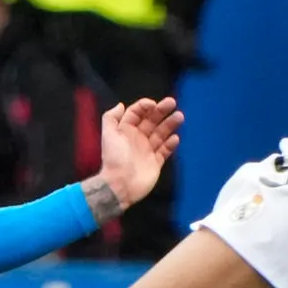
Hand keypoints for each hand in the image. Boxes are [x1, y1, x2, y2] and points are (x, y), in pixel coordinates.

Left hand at [87, 97, 182, 220]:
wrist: (120, 185)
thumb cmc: (115, 158)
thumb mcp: (108, 135)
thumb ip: (111, 118)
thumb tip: (120, 105)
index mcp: (125, 130)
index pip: (136, 113)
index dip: (144, 106)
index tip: (154, 104)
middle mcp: (137, 138)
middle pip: (151, 121)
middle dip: (161, 111)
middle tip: (172, 103)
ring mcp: (147, 151)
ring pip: (160, 134)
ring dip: (169, 125)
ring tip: (179, 116)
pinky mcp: (155, 163)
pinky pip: (165, 151)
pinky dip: (170, 144)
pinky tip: (176, 138)